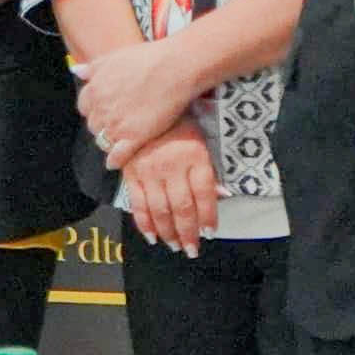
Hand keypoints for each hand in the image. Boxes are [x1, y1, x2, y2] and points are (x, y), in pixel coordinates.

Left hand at [76, 31, 201, 161]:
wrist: (174, 68)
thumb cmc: (147, 58)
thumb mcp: (114, 57)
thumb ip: (93, 67)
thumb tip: (76, 71)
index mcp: (94, 90)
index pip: (84, 107)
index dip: (95, 109)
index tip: (105, 109)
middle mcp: (101, 109)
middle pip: (93, 125)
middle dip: (102, 125)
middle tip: (116, 124)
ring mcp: (117, 125)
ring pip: (103, 141)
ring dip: (108, 142)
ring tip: (120, 140)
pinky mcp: (134, 138)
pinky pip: (117, 156)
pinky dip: (115, 160)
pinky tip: (116, 162)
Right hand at [116, 130, 220, 251]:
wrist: (144, 104)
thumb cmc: (179, 124)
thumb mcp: (201, 141)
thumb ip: (209, 170)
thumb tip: (223, 196)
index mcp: (193, 157)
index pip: (204, 194)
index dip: (208, 217)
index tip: (210, 233)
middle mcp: (171, 166)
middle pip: (182, 207)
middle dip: (188, 233)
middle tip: (192, 250)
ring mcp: (149, 171)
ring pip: (160, 210)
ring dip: (168, 233)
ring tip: (174, 246)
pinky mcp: (131, 173)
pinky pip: (138, 203)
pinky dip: (144, 223)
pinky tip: (152, 236)